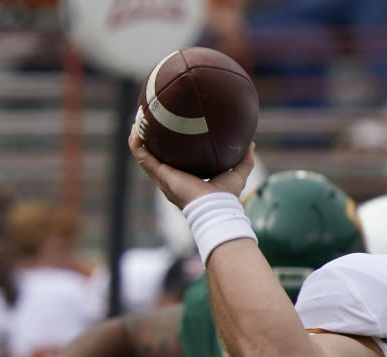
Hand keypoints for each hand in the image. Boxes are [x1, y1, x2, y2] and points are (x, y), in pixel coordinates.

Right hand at [128, 125, 255, 209]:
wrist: (215, 207)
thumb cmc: (226, 197)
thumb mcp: (237, 173)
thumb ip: (244, 159)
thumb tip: (251, 143)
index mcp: (186, 178)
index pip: (174, 160)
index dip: (170, 147)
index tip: (170, 130)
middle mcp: (171, 178)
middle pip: (155, 156)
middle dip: (150, 139)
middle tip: (149, 120)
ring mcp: (163, 177)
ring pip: (143, 155)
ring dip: (138, 137)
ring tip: (138, 119)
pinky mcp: (160, 175)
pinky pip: (142, 156)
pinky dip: (136, 143)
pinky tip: (136, 129)